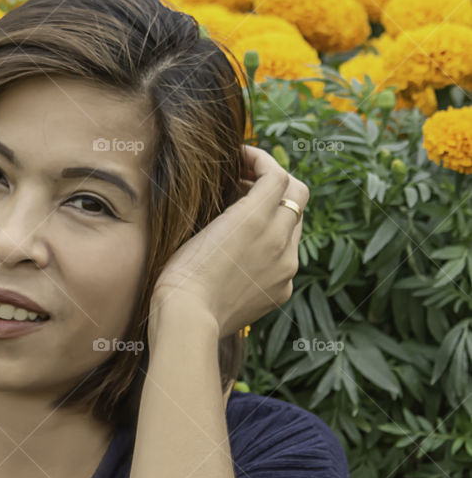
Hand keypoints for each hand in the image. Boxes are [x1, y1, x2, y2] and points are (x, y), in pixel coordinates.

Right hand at [149, 145, 309, 339]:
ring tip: (244, 215)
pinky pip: (287, 256)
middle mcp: (280, 242)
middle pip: (296, 194)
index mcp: (256, 220)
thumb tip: (244, 184)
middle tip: (245, 182)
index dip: (259, 158)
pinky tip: (245, 250)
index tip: (241, 157)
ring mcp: (286, 268)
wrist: (187, 319)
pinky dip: (273, 244)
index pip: (276, 173)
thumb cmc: (181, 271)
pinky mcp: (283, 290)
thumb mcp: (201, 224)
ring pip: (293, 225)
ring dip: (275, 212)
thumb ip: (232, 200)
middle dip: (273, 181)